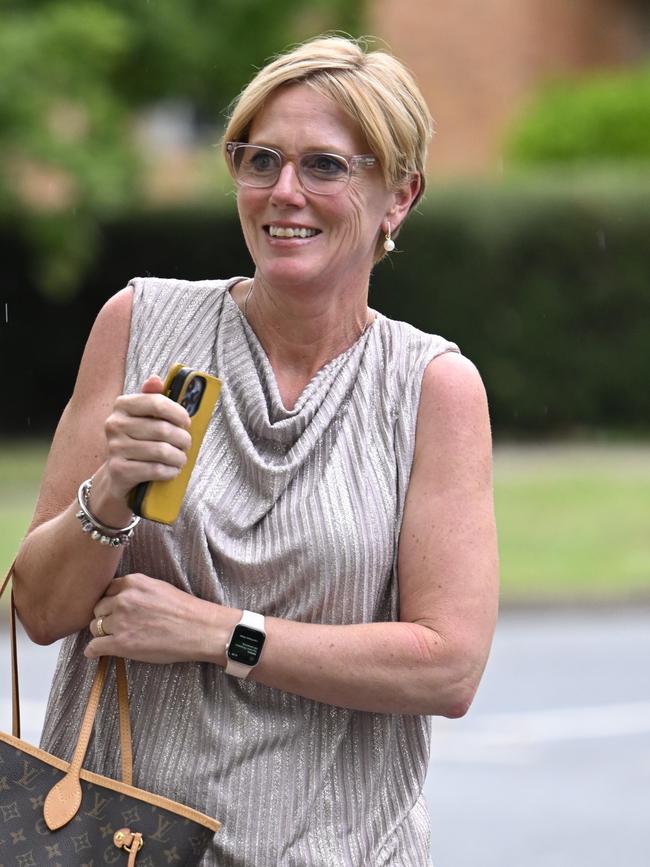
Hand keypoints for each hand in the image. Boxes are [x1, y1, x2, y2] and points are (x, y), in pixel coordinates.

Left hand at [85, 573, 218, 663]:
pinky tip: (97, 653)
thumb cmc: (185, 610)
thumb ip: (136, 590)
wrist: (200, 630)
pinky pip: (94, 647)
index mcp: (133, 582)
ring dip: (102, 634)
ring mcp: (121, 621)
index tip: (115, 610)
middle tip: (117, 627)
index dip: (110, 602)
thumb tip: (119, 600)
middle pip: (98, 608)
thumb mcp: (159, 587)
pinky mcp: (121, 644)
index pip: (106, 590)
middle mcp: (123, 599)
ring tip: (114, 640)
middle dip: (105, 617)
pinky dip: (93, 651)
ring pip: (95, 627)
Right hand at [103, 375, 191, 500]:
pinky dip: (169, 471)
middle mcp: (115, 424)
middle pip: (162, 429)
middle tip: (186, 444)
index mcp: (122, 405)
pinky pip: (155, 469)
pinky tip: (172, 471)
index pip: (157, 402)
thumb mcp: (143, 417)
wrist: (117, 474)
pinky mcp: (118, 470)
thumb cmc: (138, 440)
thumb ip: (152, 397)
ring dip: (178, 457)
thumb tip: (156, 379)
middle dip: (182, 439)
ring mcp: (115, 447)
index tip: (187, 422)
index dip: (178, 413)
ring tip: (181, 459)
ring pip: (161, 451)